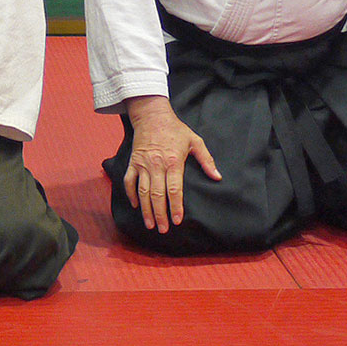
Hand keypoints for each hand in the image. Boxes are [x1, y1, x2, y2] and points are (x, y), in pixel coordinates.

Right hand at [124, 95, 220, 232]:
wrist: (152, 116)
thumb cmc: (175, 129)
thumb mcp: (194, 140)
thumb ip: (206, 160)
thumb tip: (217, 176)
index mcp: (173, 161)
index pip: (174, 189)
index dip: (175, 206)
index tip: (177, 220)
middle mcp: (156, 165)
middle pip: (157, 195)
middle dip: (160, 214)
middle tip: (163, 229)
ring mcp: (142, 165)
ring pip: (143, 192)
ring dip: (146, 210)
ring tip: (150, 225)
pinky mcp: (133, 163)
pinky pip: (129, 182)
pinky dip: (131, 195)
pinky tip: (136, 206)